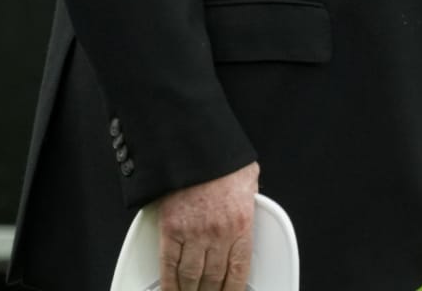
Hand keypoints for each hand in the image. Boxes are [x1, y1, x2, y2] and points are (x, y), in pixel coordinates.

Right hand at [158, 162, 259, 290]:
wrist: (195, 145)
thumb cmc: (221, 158)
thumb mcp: (248, 178)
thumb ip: (250, 199)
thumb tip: (252, 204)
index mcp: (241, 223)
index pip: (238, 270)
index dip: (232, 290)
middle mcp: (218, 234)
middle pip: (213, 279)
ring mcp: (193, 234)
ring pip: (191, 278)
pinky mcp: (171, 230)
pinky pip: (169, 267)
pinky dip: (169, 284)